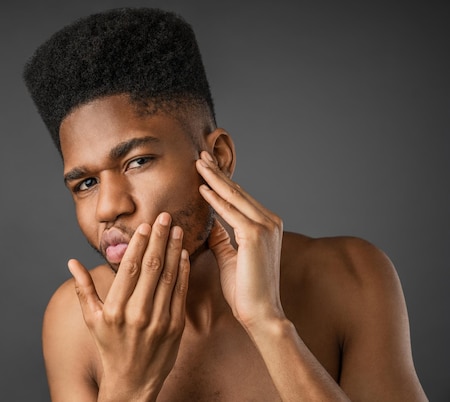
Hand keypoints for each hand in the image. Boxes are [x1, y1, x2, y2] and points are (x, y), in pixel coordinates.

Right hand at [68, 212, 189, 400]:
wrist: (133, 381)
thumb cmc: (109, 346)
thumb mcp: (91, 319)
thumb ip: (83, 288)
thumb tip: (72, 262)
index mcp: (114, 309)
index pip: (130, 268)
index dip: (139, 244)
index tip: (145, 225)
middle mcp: (137, 314)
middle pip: (152, 267)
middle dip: (160, 238)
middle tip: (166, 217)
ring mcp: (159, 320)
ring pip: (169, 276)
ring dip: (174, 250)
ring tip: (177, 230)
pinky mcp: (175, 326)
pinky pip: (180, 292)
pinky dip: (183, 271)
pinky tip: (184, 254)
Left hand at [196, 151, 285, 330]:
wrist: (260, 313)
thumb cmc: (245, 289)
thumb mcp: (230, 256)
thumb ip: (222, 237)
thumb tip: (211, 223)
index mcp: (267, 225)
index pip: (240, 198)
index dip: (223, 181)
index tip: (207, 167)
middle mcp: (270, 221)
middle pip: (237, 191)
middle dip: (218, 172)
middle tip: (201, 155)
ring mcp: (265, 227)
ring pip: (234, 196)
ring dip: (215, 178)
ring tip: (199, 163)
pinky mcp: (255, 235)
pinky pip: (230, 211)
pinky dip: (215, 199)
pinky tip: (202, 188)